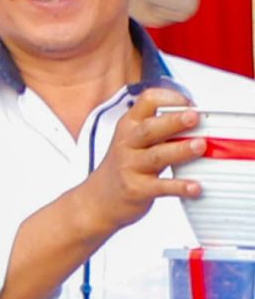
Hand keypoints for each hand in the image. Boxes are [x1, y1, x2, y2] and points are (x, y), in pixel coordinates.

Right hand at [76, 87, 203, 238]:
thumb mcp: (133, 139)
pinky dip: (178, 187)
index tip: (190, 104)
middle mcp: (127, 144)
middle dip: (173, 120)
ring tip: (200, 146)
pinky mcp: (136, 189)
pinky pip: (160, 187)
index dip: (169, 99)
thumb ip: (161, 128)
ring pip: (156, 156)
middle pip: (149, 128)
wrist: (98, 199)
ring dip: (180, 150)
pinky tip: (194, 187)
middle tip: (194, 116)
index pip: (147, 101)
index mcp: (129, 126)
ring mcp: (130, 167)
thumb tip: (200, 119)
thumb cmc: (124, 165)